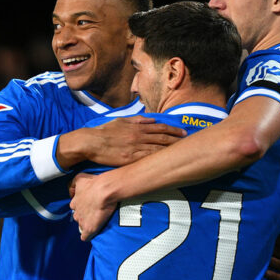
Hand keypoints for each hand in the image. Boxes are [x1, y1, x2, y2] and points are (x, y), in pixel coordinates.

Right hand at [58, 116, 185, 168]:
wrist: (91, 142)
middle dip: (176, 140)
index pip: (160, 127)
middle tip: (188, 142)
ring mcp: (135, 148)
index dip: (173, 130)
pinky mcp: (129, 159)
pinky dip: (158, 159)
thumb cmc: (104, 131)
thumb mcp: (121, 120)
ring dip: (170, 150)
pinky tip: (166, 161)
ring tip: (182, 152)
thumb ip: (137, 119)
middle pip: (162, 138)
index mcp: (137, 127)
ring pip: (157, 149)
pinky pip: (147, 159)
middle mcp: (138, 136)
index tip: (183, 132)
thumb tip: (151, 118)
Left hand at [69, 172, 117, 240]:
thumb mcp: (79, 178)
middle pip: (78, 217)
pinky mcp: (89, 228)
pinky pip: (85, 236)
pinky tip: (91, 234)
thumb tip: (72, 189)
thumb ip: (73, 183)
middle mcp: (77, 212)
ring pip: (81, 225)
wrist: (104, 190)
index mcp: (75, 202)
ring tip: (96, 222)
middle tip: (94, 212)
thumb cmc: (94, 183)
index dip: (82, 206)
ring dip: (87, 224)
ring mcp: (82, 221)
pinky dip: (88, 235)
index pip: (75, 207)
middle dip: (84, 216)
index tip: (88, 205)